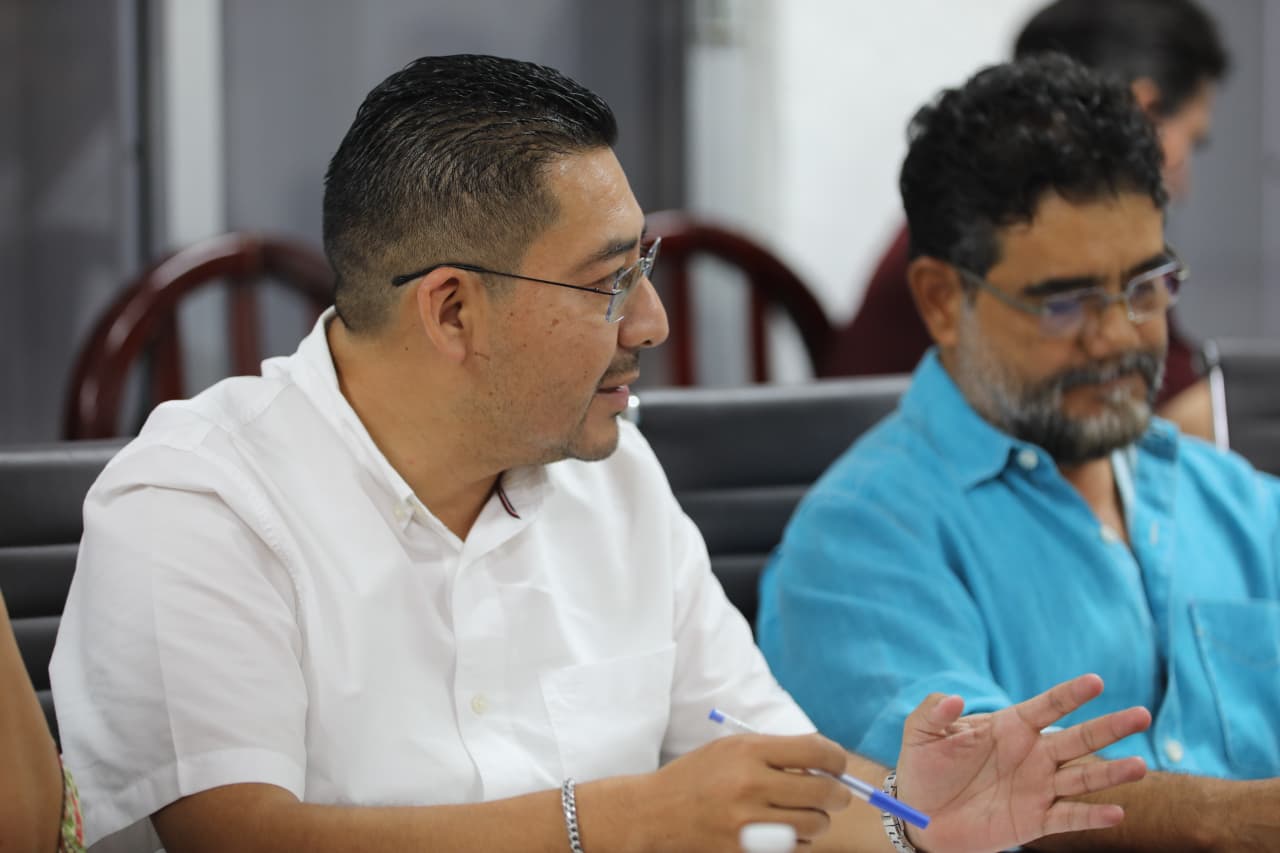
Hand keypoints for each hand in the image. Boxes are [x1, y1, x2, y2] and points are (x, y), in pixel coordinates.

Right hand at [634, 733, 852, 850]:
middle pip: (824, 792)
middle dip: (837, 794)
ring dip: (817, 820)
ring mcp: (748, 822)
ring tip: (802, 813)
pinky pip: (796, 848)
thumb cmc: (698, 775)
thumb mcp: (732, 748)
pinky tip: (782, 830)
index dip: (837, 760)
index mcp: (749, 751)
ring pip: (816, 825)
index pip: (817, 752)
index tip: (836, 766)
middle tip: (833, 795)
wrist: (656, 812)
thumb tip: (826, 764)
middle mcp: (751, 785)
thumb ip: (776, 752)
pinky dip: (798, 841)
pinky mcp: (746, 850)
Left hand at [895, 673, 1150, 852]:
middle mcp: (1032, 755)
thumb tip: (953, 698)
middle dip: (1109, 727)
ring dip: (1111, 773)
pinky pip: (1068, 818)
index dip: (1070, 694)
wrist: (920, 815)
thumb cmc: (924, 768)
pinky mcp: (1034, 820)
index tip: (1096, 681)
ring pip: (1082, 778)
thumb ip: (934, 712)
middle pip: (1078, 739)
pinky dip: (1091, 817)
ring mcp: (1037, 788)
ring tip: (1140, 766)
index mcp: (1010, 727)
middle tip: (1142, 714)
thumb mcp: (920, 734)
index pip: (1047, 706)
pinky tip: (1115, 812)